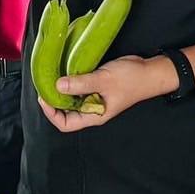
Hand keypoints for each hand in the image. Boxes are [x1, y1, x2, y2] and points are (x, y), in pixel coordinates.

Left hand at [38, 55, 173, 132]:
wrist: (150, 71)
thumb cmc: (131, 80)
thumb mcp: (104, 80)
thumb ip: (81, 83)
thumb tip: (57, 85)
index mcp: (94, 115)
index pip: (66, 124)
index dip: (52, 114)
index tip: (44, 97)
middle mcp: (92, 109)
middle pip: (66, 112)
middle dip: (53, 101)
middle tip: (44, 84)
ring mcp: (95, 97)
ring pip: (72, 99)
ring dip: (61, 90)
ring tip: (51, 76)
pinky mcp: (97, 85)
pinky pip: (79, 87)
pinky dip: (70, 80)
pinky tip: (64, 69)